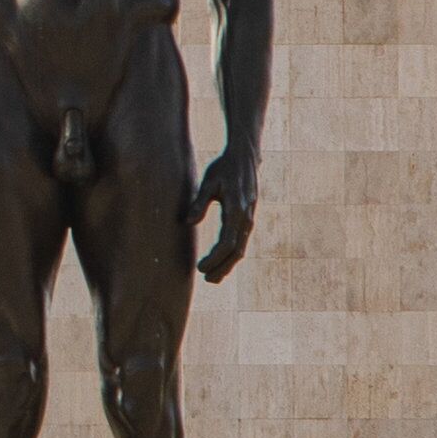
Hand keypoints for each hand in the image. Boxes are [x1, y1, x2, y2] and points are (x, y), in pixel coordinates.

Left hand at [188, 149, 256, 281]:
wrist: (244, 158)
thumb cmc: (224, 168)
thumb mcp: (209, 182)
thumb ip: (199, 203)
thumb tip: (188, 222)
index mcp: (236, 211)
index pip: (226, 243)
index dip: (214, 259)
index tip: (200, 268)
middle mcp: (245, 219)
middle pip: (236, 252)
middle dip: (222, 268)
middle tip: (206, 280)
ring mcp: (248, 220)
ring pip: (240, 249)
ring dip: (227, 265)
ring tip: (212, 277)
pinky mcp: (247, 219)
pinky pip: (241, 242)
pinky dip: (231, 256)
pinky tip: (221, 261)